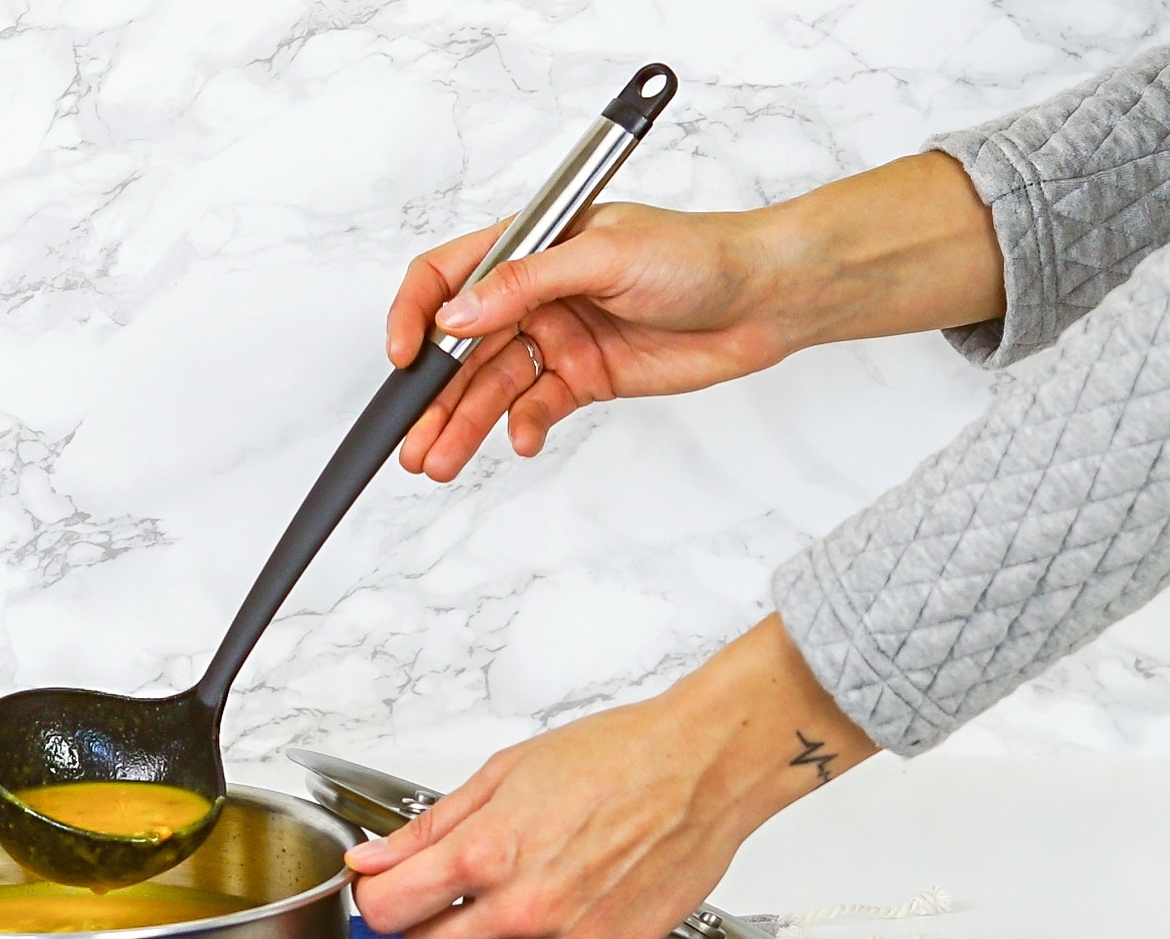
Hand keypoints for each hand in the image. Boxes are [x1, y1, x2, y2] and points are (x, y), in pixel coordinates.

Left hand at [348, 617, 878, 938]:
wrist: (703, 769)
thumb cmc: (619, 758)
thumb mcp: (505, 774)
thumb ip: (429, 828)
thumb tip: (373, 860)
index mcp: (489, 853)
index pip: (386, 911)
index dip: (378, 895)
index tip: (387, 885)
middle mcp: (524, 910)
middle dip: (421, 922)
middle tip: (444, 889)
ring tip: (494, 907)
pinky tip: (538, 924)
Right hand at [386, 151, 1004, 480]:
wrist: (766, 298)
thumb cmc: (699, 254)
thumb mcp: (606, 255)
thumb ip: (526, 285)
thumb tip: (459, 315)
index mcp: (531, 245)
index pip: (448, 276)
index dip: (416, 315)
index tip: (403, 358)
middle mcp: (536, 292)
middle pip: (462, 348)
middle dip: (432, 396)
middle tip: (413, 441)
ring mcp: (559, 338)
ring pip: (493, 388)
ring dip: (464, 425)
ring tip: (440, 463)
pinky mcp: (586, 379)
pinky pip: (536, 409)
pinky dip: (522, 428)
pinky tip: (521, 442)